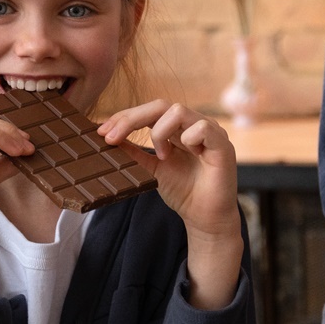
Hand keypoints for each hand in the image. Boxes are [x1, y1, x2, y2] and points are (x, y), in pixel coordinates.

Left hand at [99, 101, 242, 309]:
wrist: (204, 218)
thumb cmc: (183, 192)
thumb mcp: (151, 169)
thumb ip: (134, 153)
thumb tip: (107, 139)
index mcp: (177, 128)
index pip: (149, 111)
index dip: (124, 117)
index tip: (101, 132)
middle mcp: (194, 124)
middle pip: (160, 105)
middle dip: (131, 118)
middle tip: (111, 137)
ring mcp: (210, 131)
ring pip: (178, 110)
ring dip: (160, 132)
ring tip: (161, 156)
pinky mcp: (223, 144)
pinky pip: (202, 128)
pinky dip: (189, 139)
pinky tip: (186, 155)